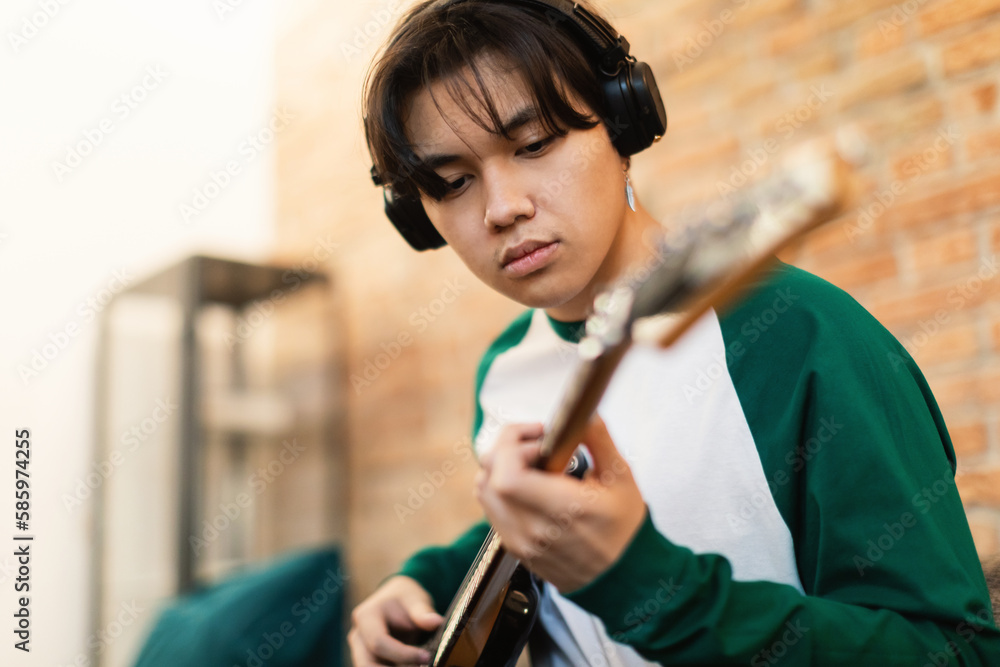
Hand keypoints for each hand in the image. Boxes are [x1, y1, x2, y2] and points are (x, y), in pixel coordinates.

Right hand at [348, 575, 442, 665]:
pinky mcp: (367, 659)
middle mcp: (357, 635)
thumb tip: (436, 622)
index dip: (403, 654)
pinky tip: (414, 666)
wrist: (397, 600)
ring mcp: (360, 649)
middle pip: (367, 664)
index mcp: (365, 616)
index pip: (379, 643)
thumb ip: (423, 612)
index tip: (426, 657)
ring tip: (418, 666)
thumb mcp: (415, 599)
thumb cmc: (405, 598)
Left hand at [474, 415, 645, 592]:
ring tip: (533, 464)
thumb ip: (597, 439)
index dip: (513, 446)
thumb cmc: (624, 527)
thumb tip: (581, 412)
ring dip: (500, 468)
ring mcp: (522, 543)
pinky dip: (501, 489)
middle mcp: (536, 530)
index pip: (507, 477)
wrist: (622, 577)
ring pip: (484, 492)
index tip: (540, 438)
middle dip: (506, 449)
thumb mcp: (621, 477)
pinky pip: (492, 509)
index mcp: (565, 510)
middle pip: (489, 479)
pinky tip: (530, 485)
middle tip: (537, 444)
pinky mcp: (516, 549)